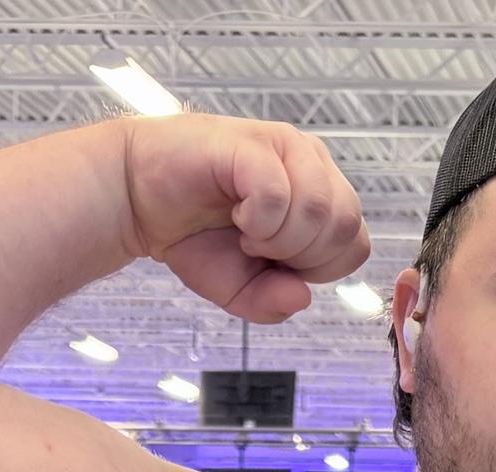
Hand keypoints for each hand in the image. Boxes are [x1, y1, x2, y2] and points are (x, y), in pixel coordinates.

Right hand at [124, 114, 368, 322]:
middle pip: (346, 226)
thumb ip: (274, 303)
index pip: (356, 243)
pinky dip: (258, 221)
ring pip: (320, 209)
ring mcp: (284, 148)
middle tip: (259, 248)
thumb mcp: (239, 290)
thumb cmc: (194, 236)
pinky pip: (280, 194)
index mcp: (319, 193)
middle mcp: (310, 164)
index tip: (277, 264)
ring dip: (279, 239)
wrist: (139, 200)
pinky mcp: (251, 144)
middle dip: (302, 256)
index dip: (320, 269)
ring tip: (245, 231)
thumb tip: (302, 298)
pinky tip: (237, 216)